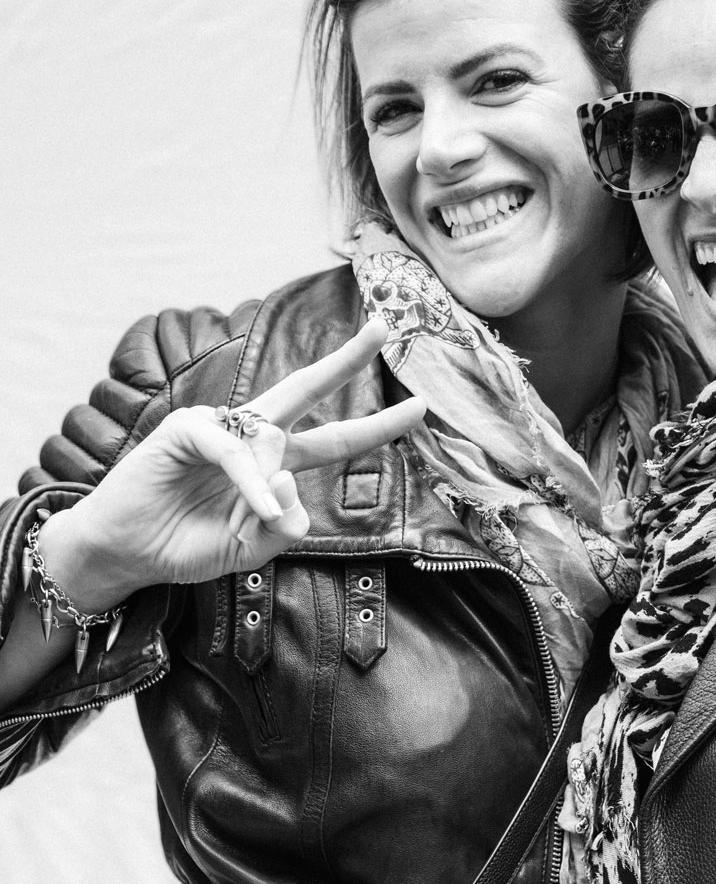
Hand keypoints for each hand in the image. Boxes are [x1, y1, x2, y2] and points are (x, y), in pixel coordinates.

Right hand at [40, 321, 425, 610]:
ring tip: (250, 517)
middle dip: (346, 358)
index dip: (376, 425)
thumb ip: (284, 527)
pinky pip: (236, 452)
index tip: (420, 407)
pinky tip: (252, 505)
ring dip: (270, 488)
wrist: (127, 555)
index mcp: (275, 462)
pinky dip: (249, 481)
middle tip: (382, 328)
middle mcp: (252, 435)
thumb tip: (292, 483)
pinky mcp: (187, 428)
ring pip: (274, 442)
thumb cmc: (186, 546)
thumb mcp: (251, 549)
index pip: (334, 439)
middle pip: (308, 388)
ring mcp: (220, 427)